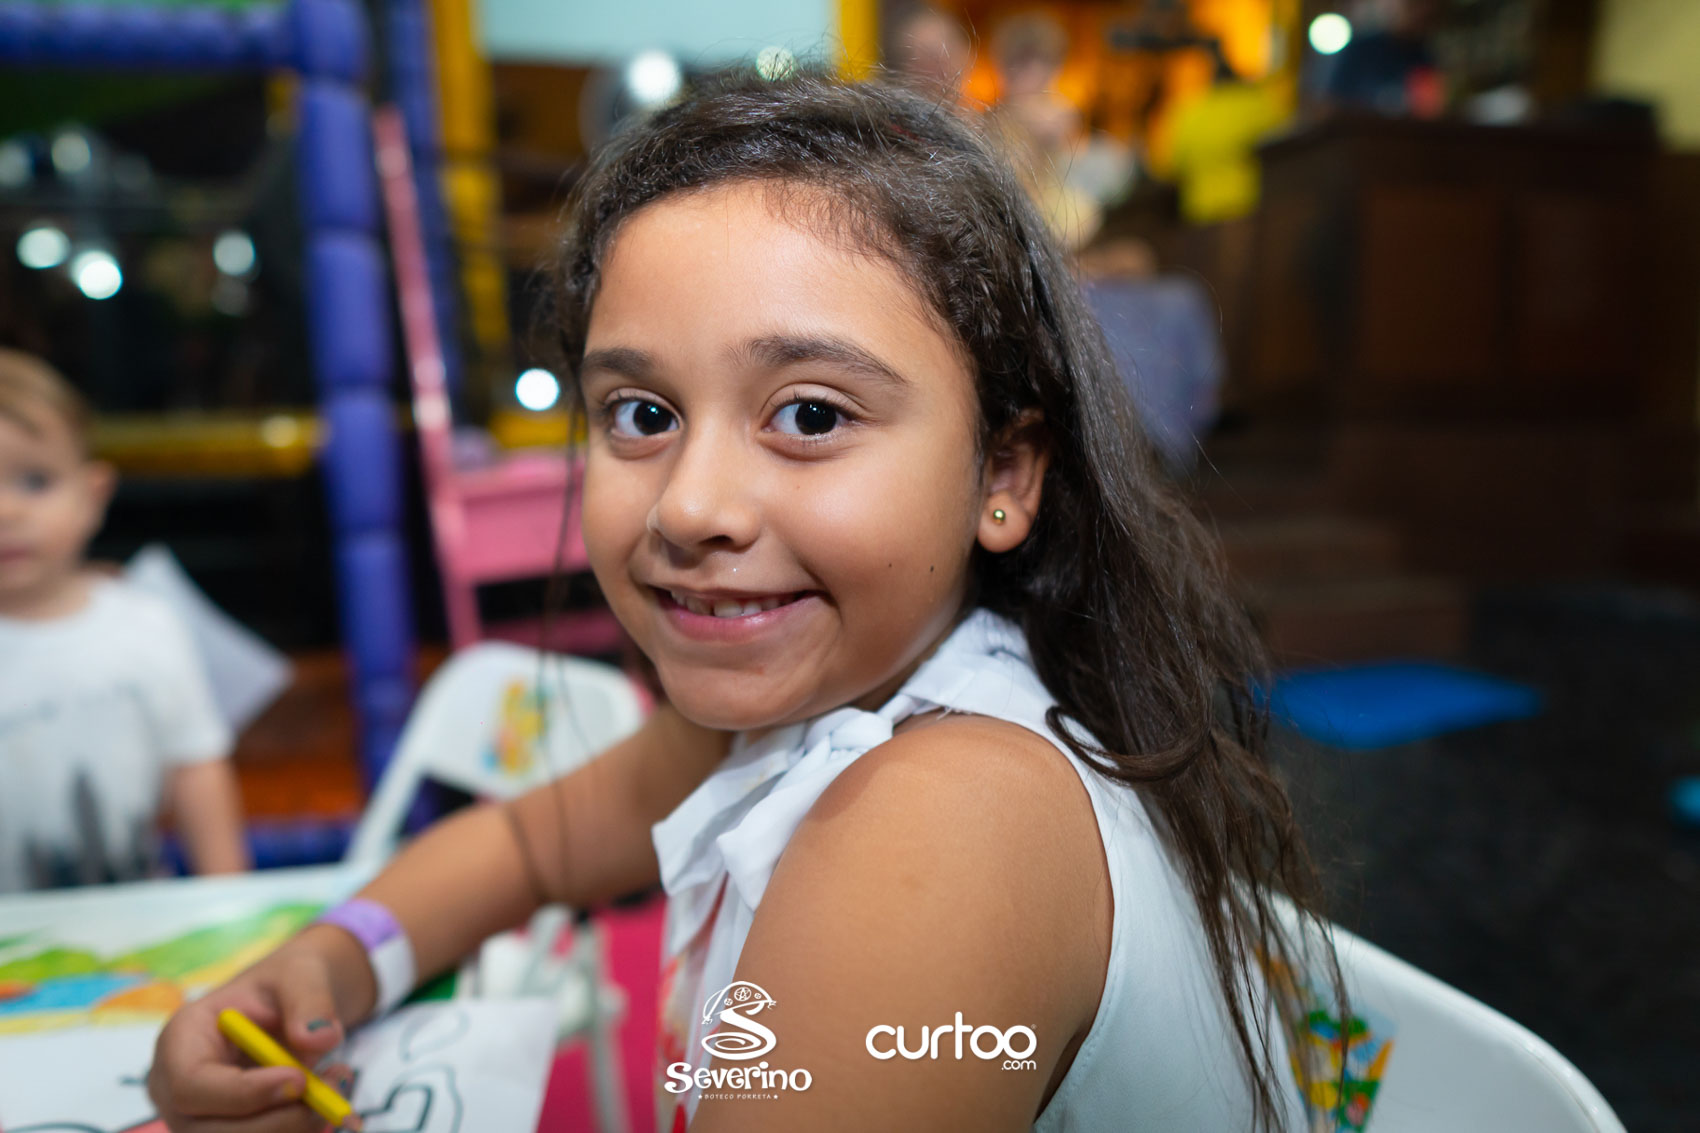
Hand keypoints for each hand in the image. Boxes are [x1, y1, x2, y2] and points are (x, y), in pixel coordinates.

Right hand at [148, 935, 356, 1131]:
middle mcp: (176, 1089)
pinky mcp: (228, 1131)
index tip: (299, 1080)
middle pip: (210, 1131)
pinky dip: (299, 1132)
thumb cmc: (284, 984)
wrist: (291, 1004)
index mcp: (180, 1041)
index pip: (192, 1086)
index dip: (245, 1093)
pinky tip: (327, 1104)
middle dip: (279, 1121)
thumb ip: (310, 1001)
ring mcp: (197, 1119)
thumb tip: (320, 1039)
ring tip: (335, 1089)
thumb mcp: (300, 974)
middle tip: (333, 1093)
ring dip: (294, 1129)